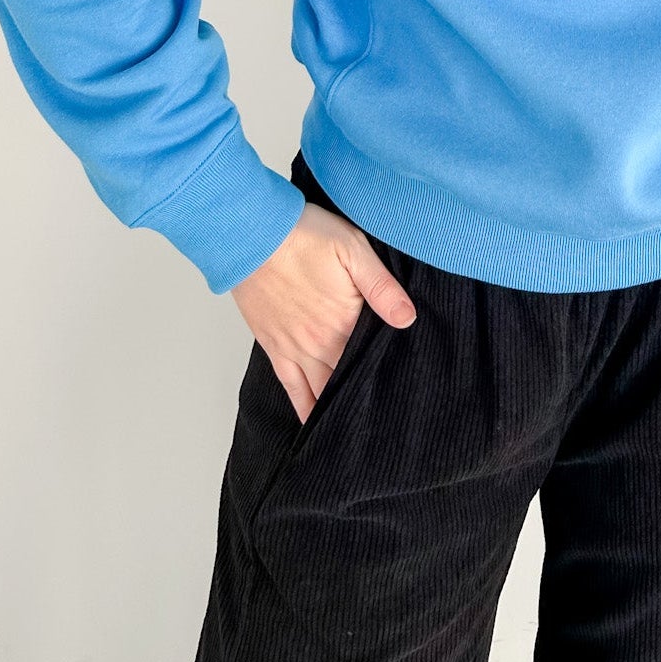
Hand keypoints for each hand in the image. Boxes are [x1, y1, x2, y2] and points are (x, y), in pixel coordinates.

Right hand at [230, 201, 417, 423]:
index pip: (372, 359)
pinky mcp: (274, 347)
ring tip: (359, 427)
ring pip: (322, 391)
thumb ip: (381, 287)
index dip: (390, 373)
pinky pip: (292, 389)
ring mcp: (295, 348)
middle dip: (368, 394)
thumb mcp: (353, 249)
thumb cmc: (304, 235)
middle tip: (390, 414)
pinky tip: (316, 424)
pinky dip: (305, 408)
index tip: (408, 388)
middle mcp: (320, 344)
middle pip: (349, 380)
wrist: (252, 234)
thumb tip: (408, 319)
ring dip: (340, 406)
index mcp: (344, 322)